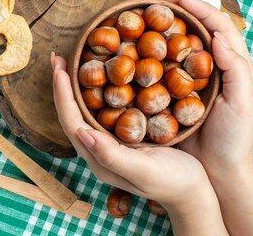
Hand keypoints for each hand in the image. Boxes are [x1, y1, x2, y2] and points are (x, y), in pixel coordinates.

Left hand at [51, 53, 211, 210]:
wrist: (194, 194)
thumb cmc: (173, 182)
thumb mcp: (144, 169)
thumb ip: (112, 155)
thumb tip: (82, 133)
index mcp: (98, 157)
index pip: (71, 121)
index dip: (62, 94)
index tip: (59, 68)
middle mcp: (98, 149)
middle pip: (71, 113)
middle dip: (62, 85)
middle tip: (58, 58)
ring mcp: (109, 143)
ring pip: (84, 111)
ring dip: (75, 87)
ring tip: (70, 63)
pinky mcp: (122, 137)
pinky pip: (101, 110)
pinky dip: (95, 91)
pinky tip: (99, 77)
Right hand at [153, 0, 252, 177]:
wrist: (219, 171)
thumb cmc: (234, 139)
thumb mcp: (244, 104)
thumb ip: (235, 70)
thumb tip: (216, 36)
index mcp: (231, 65)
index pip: (216, 25)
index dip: (196, 7)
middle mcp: (210, 67)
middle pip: (195, 27)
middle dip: (176, 7)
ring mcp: (191, 79)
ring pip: (177, 43)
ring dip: (161, 24)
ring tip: (141, 12)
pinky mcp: (174, 92)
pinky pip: (161, 66)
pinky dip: (149, 51)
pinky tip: (134, 46)